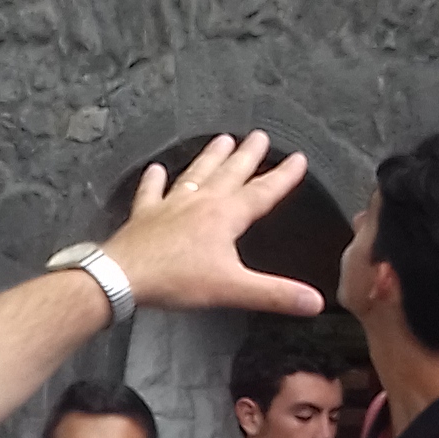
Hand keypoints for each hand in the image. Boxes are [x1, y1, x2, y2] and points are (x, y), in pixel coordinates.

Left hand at [105, 135, 321, 319]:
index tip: (298, 159)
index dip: (283, 176)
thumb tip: (314, 301)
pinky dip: (154, 180)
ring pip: (196, 175)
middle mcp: (200, 203)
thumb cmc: (177, 280)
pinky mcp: (145, 215)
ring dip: (211, 157)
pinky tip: (156, 169)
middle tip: (259, 136)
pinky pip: (151, 191)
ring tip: (223, 139)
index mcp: (225, 216)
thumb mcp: (233, 289)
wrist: (124, 276)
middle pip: (230, 173)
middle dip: (248, 155)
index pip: (262, 192)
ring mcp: (171, 205)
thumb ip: (275, 294)